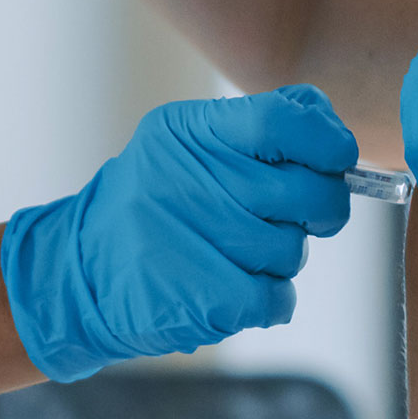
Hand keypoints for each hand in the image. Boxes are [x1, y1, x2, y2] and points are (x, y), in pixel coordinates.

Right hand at [0, 84, 356, 381]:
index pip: (283, 119)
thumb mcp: (184, 141)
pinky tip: (234, 286)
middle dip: (320, 208)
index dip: (328, 140)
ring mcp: (192, 241)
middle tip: (299, 215)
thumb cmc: (152, 202)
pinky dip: (269, 297)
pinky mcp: (202, 299)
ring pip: (293, 250)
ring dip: (280, 256)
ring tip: (236, 252)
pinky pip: (277, 297)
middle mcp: (186, 180)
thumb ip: (258, 122)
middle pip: (306, 193)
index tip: (338, 157)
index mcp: (187, 132)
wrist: (80, 273)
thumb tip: (327, 122)